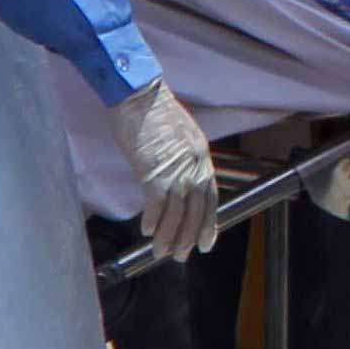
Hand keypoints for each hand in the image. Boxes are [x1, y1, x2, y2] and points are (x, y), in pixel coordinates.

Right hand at [107, 79, 220, 262]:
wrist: (139, 93)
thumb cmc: (153, 113)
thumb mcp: (177, 137)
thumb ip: (181, 159)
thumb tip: (176, 181)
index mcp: (201, 155)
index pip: (210, 195)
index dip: (208, 221)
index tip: (205, 242)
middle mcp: (194, 163)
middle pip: (196, 208)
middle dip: (189, 236)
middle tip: (180, 255)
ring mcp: (175, 166)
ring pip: (177, 210)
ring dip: (169, 235)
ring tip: (161, 252)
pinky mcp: (154, 168)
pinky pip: (156, 201)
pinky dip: (153, 218)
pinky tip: (147, 231)